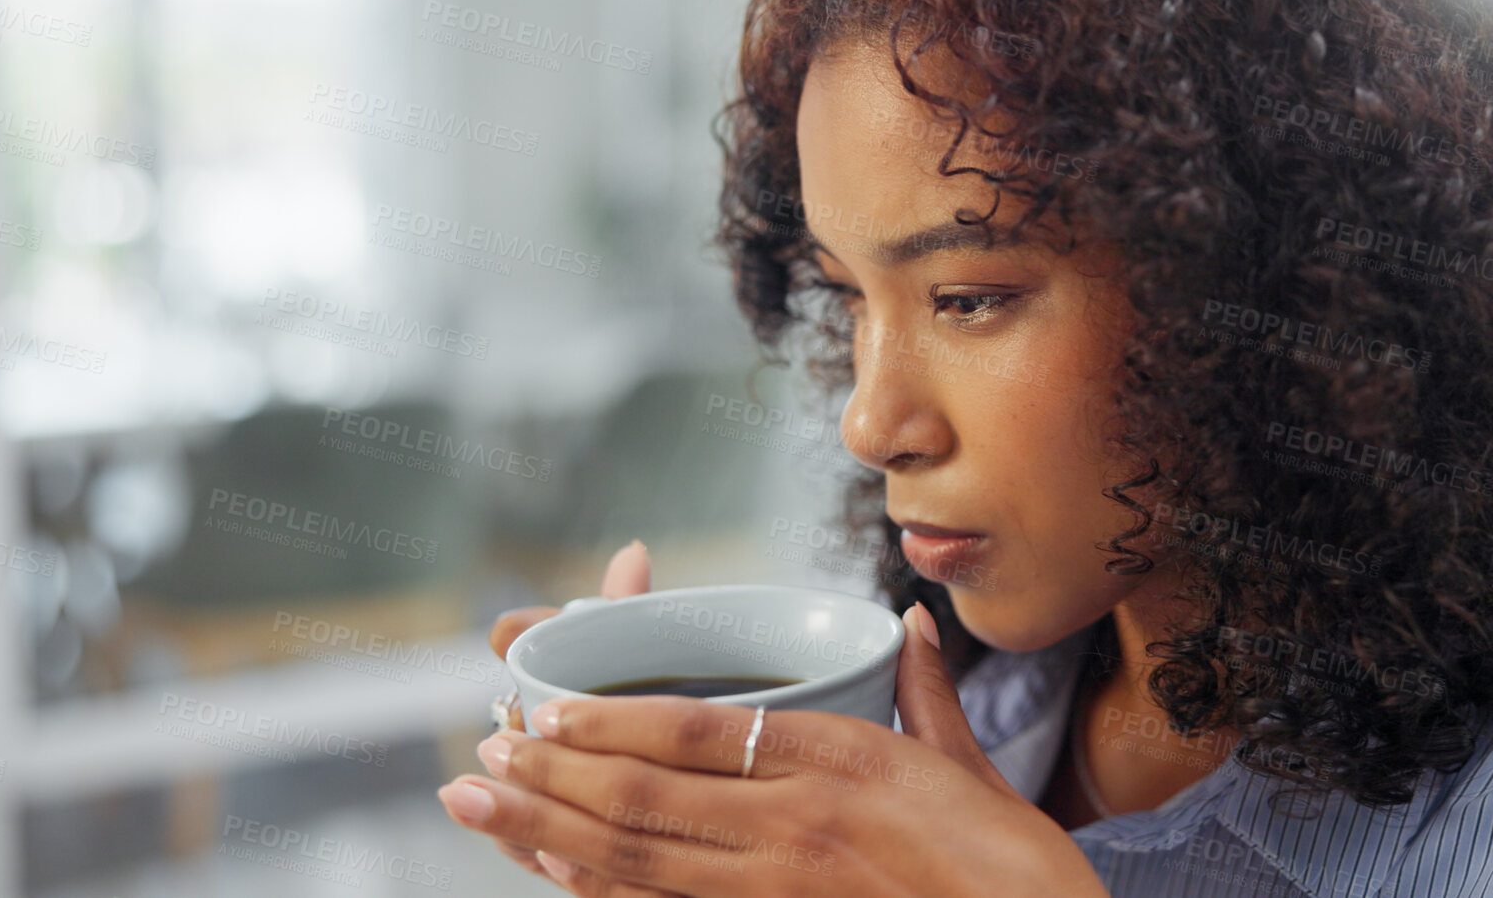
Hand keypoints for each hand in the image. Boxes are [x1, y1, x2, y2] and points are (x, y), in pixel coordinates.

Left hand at [439, 600, 1109, 896]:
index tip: (548, 708)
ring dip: (548, 827)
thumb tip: (913, 623)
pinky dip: (605, 889)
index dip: (609, 718)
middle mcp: (795, 820)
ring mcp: (782, 885)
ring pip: (639, 854)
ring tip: (481, 803)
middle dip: (550, 774)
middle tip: (479, 758)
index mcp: (838, 760)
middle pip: (645, 792)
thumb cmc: (1013, 869)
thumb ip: (927, 693)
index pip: (696, 728)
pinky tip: (557, 873)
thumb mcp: (971, 769)